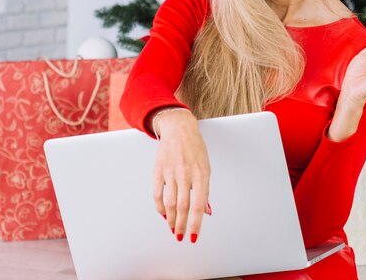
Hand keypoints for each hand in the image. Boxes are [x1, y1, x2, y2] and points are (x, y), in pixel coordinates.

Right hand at [151, 109, 211, 242]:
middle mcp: (186, 174)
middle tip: (180, 237)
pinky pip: (157, 194)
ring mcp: (171, 172)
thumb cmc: (195, 149)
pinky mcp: (158, 170)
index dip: (196, 224)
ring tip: (173, 229)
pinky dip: (160, 208)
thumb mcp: (206, 167)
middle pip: (182, 207)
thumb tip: (207, 212)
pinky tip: (164, 215)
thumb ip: (205, 191)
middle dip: (181, 226)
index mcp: (202, 174)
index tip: (194, 237)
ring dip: (170, 220)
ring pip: (169, 203)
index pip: (199, 205)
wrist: (179, 129)